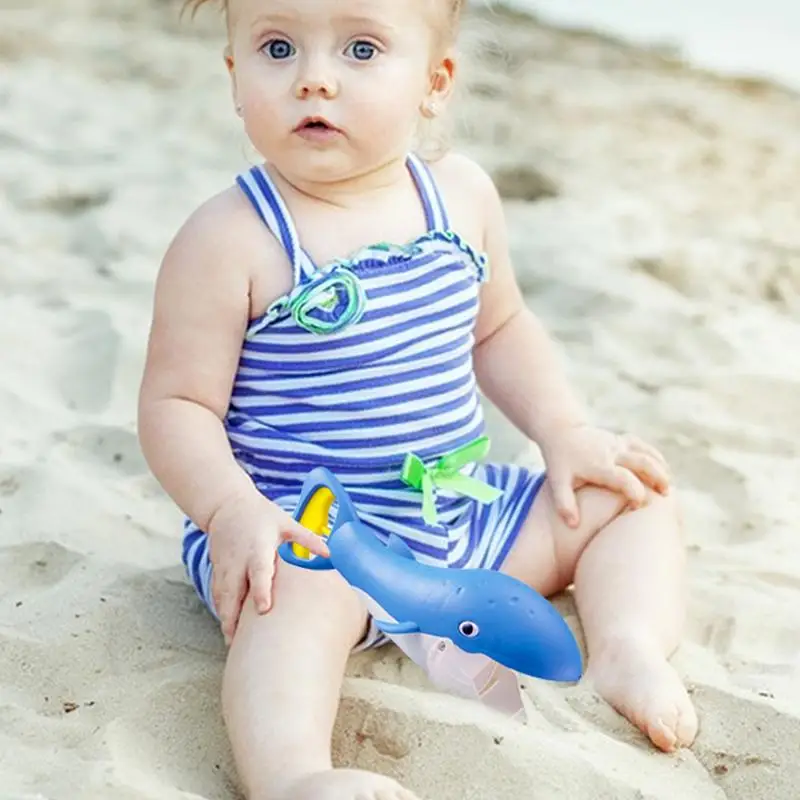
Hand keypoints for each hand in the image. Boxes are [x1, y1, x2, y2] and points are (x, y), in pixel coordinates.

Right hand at [207, 491, 328, 643]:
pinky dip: (221, 611)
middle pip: (233, 592)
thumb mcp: (286, 522)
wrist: (226, 505)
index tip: (263, 609)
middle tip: (238, 643)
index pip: (259, 571)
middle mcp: (238, 560)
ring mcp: (224, 566)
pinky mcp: (217, 570)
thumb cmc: (261, 515)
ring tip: (232, 643)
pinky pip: (217, 594)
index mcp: (257, 548)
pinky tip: (227, 628)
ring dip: (226, 619)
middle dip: (233, 617)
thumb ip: (307, 539)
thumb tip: (331, 553)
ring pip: (222, 597)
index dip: (260, 590)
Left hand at [541, 424, 670, 527]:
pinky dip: (656, 458)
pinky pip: (644, 446)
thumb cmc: (560, 462)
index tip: (638, 506)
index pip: (622, 478)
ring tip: (668, 488)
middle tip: (665, 497)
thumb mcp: (557, 482)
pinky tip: (663, 471)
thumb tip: (573, 525)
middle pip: (642, 462)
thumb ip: (564, 504)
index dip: (634, 492)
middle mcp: (611, 452)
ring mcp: (618, 444)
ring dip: (661, 469)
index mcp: (598, 465)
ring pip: (647, 453)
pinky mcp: (622, 439)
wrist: (561, 432)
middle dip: (657, 479)